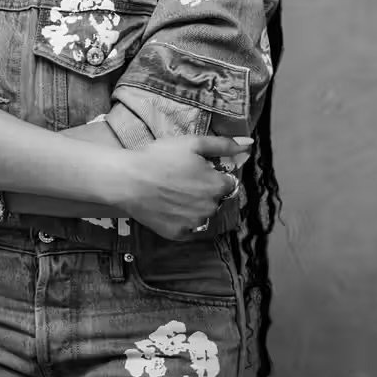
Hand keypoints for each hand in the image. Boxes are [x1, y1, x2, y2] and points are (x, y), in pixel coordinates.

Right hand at [119, 135, 251, 240]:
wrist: (128, 181)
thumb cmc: (160, 158)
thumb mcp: (192, 143)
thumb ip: (223, 145)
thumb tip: (248, 144)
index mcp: (218, 185)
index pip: (227, 183)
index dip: (213, 175)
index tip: (196, 170)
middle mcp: (211, 207)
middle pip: (215, 199)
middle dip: (204, 191)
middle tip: (180, 180)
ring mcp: (194, 223)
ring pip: (201, 214)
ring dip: (193, 206)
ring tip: (171, 193)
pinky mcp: (178, 234)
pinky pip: (187, 228)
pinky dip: (180, 220)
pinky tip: (167, 208)